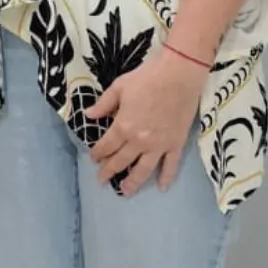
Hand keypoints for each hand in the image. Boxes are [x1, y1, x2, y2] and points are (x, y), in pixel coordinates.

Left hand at [86, 51, 207, 193]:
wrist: (179, 75)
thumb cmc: (147, 78)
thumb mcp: (119, 87)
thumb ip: (103, 104)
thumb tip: (88, 115)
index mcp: (123, 126)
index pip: (106, 146)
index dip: (98, 154)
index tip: (93, 159)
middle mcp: (139, 141)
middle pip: (122, 161)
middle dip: (109, 171)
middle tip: (101, 180)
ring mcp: (159, 145)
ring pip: (144, 170)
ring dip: (133, 182)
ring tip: (125, 192)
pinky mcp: (176, 144)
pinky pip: (171, 165)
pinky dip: (166, 177)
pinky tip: (162, 188)